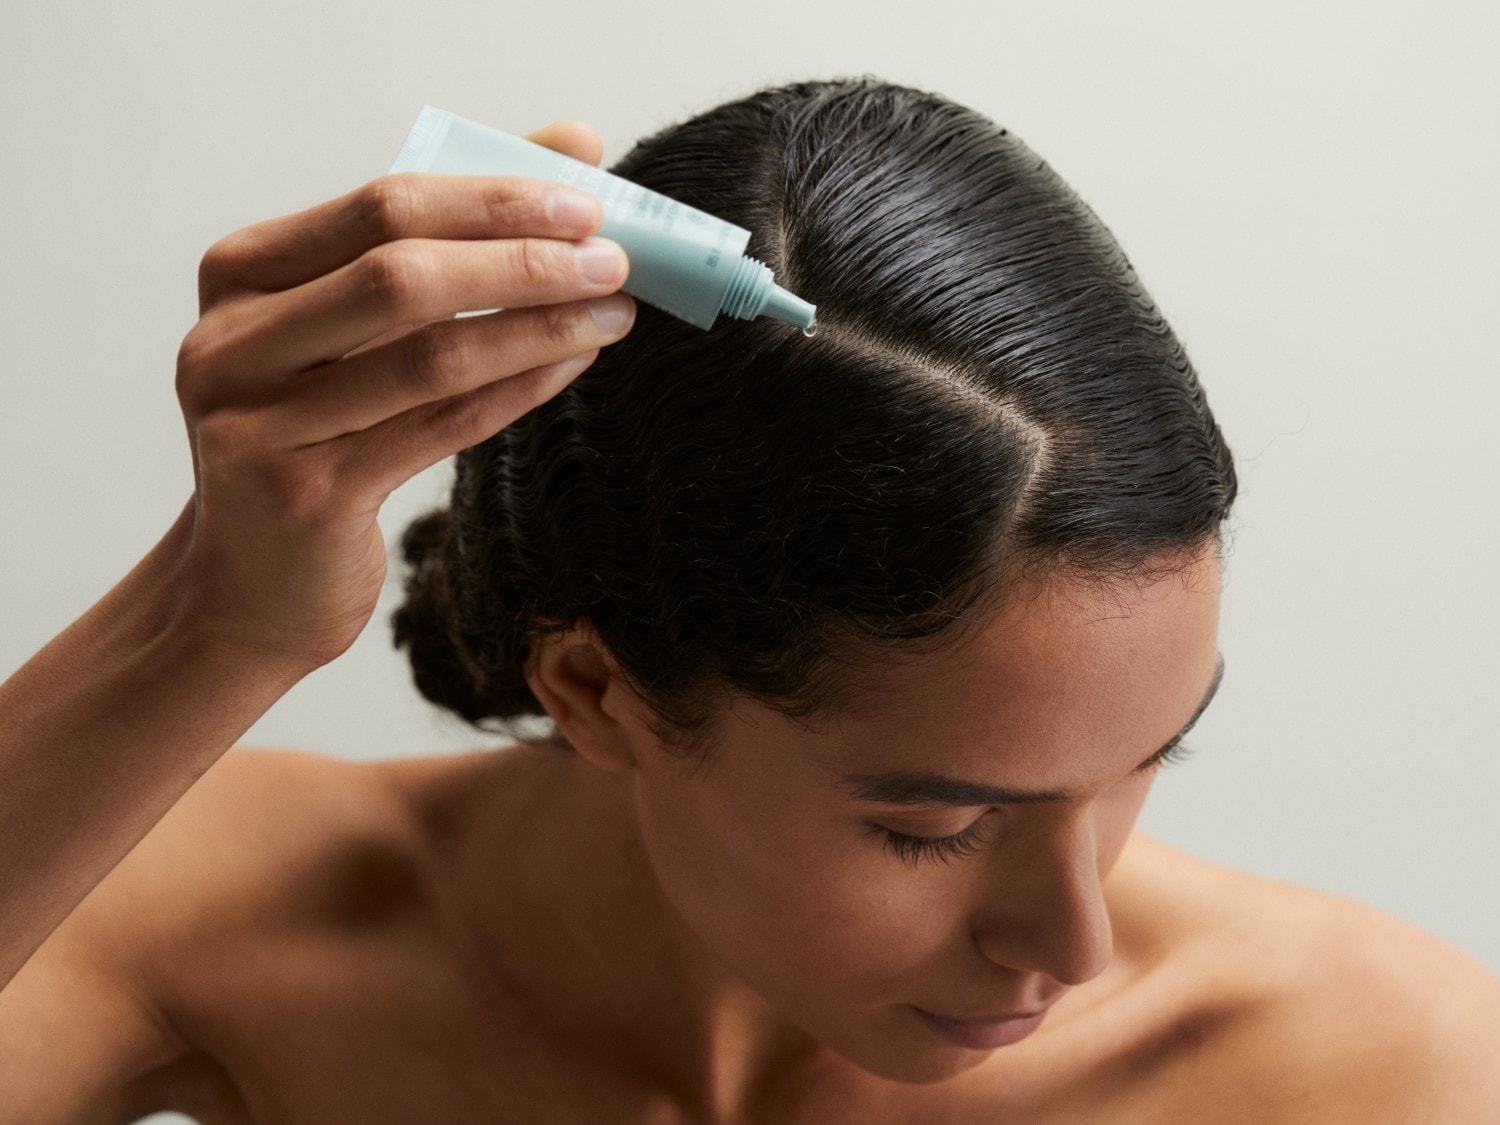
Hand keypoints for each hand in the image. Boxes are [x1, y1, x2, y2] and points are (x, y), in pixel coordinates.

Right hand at [169, 120, 633, 668]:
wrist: (254, 580)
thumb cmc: (321, 431)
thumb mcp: (359, 327)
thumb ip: (450, 236)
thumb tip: (574, 145)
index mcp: (241, 273)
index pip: (380, 205)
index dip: (492, 198)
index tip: (587, 198)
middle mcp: (233, 342)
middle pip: (398, 275)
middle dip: (522, 258)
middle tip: (615, 258)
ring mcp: (260, 424)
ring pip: (428, 357)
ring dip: (538, 326)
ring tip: (615, 311)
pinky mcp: (308, 497)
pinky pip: (440, 428)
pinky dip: (519, 388)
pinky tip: (574, 365)